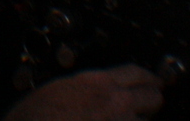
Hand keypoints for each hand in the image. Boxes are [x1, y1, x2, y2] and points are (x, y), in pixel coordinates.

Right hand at [5, 65, 163, 120]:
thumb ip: (84, 89)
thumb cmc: (34, 118)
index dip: (148, 77)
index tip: (154, 81)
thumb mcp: (57, 91)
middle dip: (151, 102)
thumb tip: (95, 92)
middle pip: (152, 98)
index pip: (136, 73)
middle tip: (148, 105)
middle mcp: (115, 103)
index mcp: (96, 82)